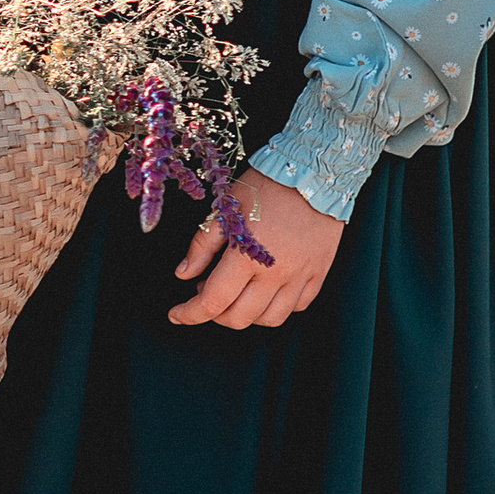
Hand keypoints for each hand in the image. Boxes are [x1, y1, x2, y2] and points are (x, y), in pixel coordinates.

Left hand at [168, 169, 340, 331]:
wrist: (314, 173)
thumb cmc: (265, 187)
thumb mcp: (225, 209)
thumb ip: (202, 245)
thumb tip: (183, 274)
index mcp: (247, 255)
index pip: (213, 301)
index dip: (190, 314)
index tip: (176, 314)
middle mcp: (275, 273)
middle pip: (239, 317)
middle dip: (215, 314)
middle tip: (207, 290)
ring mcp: (300, 276)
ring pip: (270, 319)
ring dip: (246, 314)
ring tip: (237, 291)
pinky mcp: (318, 274)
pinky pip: (297, 307)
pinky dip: (276, 306)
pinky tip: (265, 289)